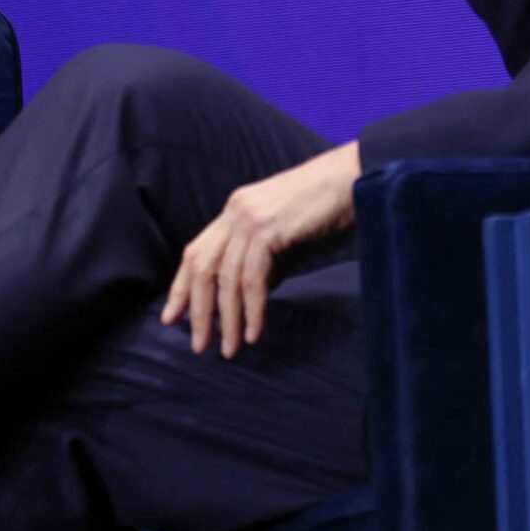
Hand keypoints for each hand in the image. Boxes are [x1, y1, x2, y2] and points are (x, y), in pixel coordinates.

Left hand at [162, 143, 361, 358]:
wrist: (358, 181)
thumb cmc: (329, 212)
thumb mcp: (288, 244)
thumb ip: (265, 266)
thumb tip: (249, 300)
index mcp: (236, 211)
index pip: (197, 252)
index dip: (181, 287)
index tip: (171, 318)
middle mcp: (235, 211)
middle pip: (201, 266)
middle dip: (197, 310)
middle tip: (198, 345)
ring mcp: (250, 218)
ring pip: (225, 277)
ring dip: (226, 319)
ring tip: (229, 350)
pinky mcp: (268, 228)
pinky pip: (252, 278)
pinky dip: (251, 310)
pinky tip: (253, 333)